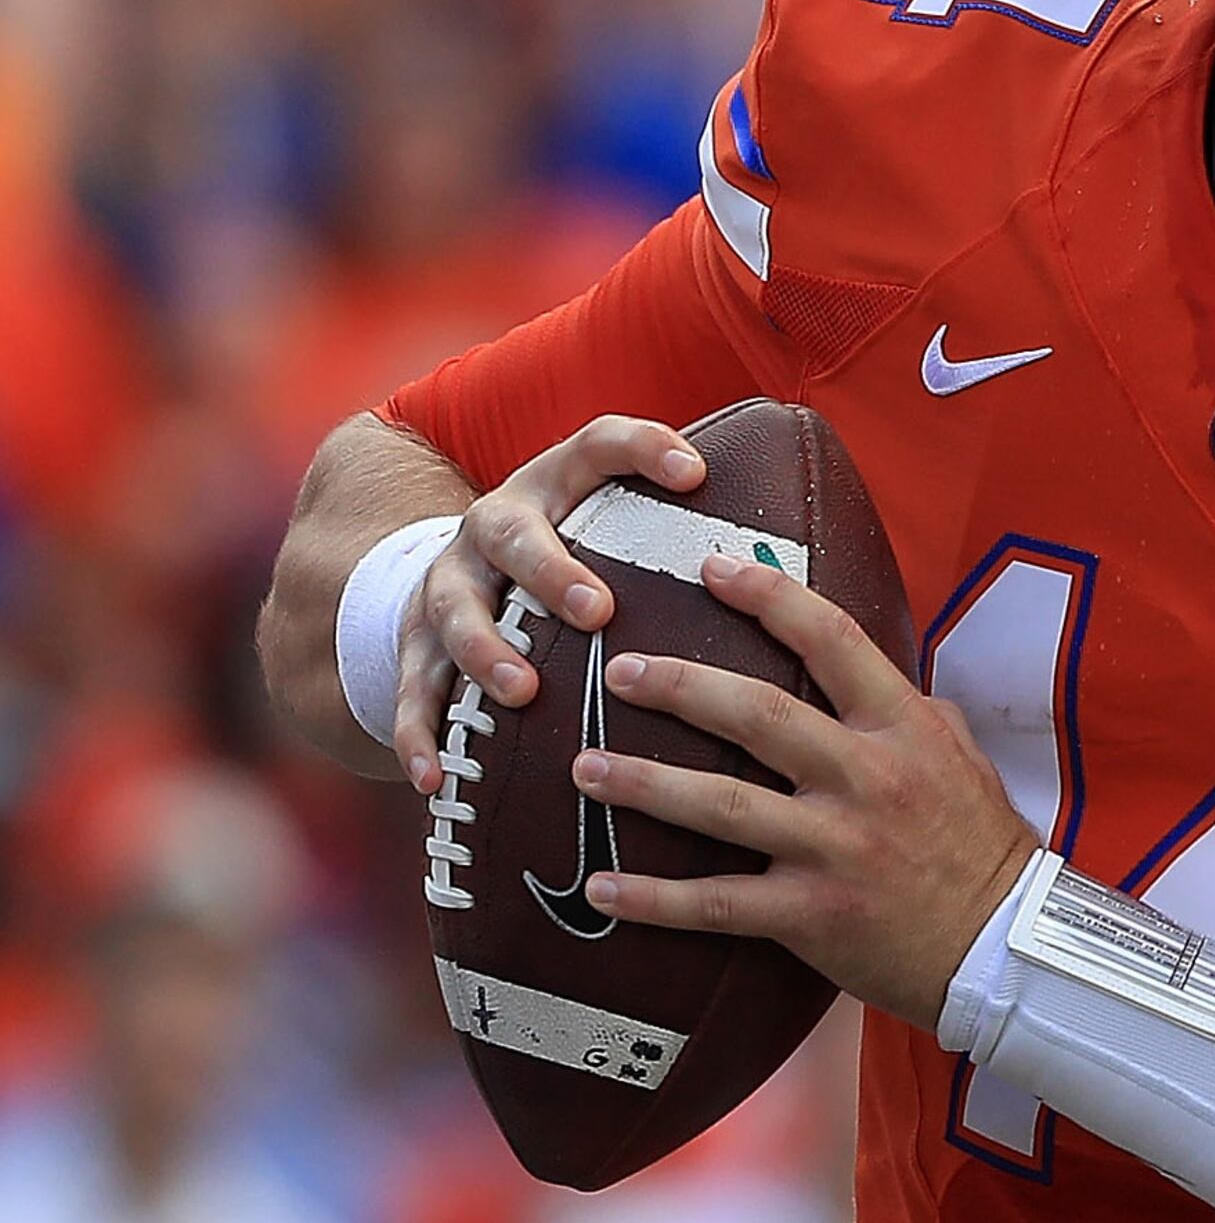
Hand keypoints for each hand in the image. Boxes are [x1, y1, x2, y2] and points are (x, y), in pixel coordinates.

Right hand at [394, 416, 708, 792]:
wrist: (461, 567)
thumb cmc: (575, 551)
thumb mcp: (617, 521)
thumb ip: (685, 528)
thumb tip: (796, 560)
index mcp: (555, 487)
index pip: (598, 445)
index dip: (644, 450)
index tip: (696, 473)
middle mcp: (494, 526)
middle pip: (513, 533)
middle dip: (552, 570)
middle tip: (599, 610)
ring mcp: (447, 583)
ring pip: (454, 610)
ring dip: (486, 651)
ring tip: (522, 691)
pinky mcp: (413, 644)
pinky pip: (411, 690)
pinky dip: (418, 734)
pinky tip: (435, 777)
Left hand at [569, 549, 1038, 1024]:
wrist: (1002, 944)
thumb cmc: (982, 844)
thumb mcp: (961, 755)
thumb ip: (907, 709)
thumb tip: (856, 668)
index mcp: (904, 730)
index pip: (834, 642)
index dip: (771, 597)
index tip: (715, 567)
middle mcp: (867, 780)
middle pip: (759, 716)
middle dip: (680, 687)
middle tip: (622, 671)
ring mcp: (836, 848)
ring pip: (723, 807)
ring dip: (646, 785)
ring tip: (585, 766)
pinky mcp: (811, 914)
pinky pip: (717, 905)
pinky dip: (654, 900)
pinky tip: (602, 888)